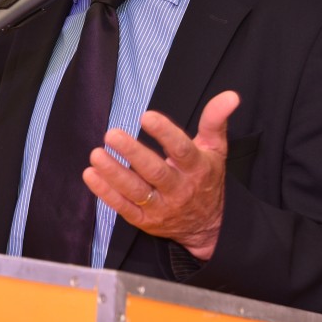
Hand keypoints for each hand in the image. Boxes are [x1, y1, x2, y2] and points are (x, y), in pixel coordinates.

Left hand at [82, 90, 238, 259]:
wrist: (209, 226)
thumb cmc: (206, 178)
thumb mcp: (216, 148)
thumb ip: (216, 120)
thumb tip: (231, 95)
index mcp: (196, 168)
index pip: (181, 150)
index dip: (165, 133)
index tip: (146, 116)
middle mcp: (179, 189)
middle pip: (155, 171)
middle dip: (132, 153)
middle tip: (111, 134)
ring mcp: (161, 207)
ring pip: (136, 191)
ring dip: (114, 173)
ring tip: (96, 155)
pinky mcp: (145, 221)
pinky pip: (124, 208)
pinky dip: (106, 193)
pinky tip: (91, 175)